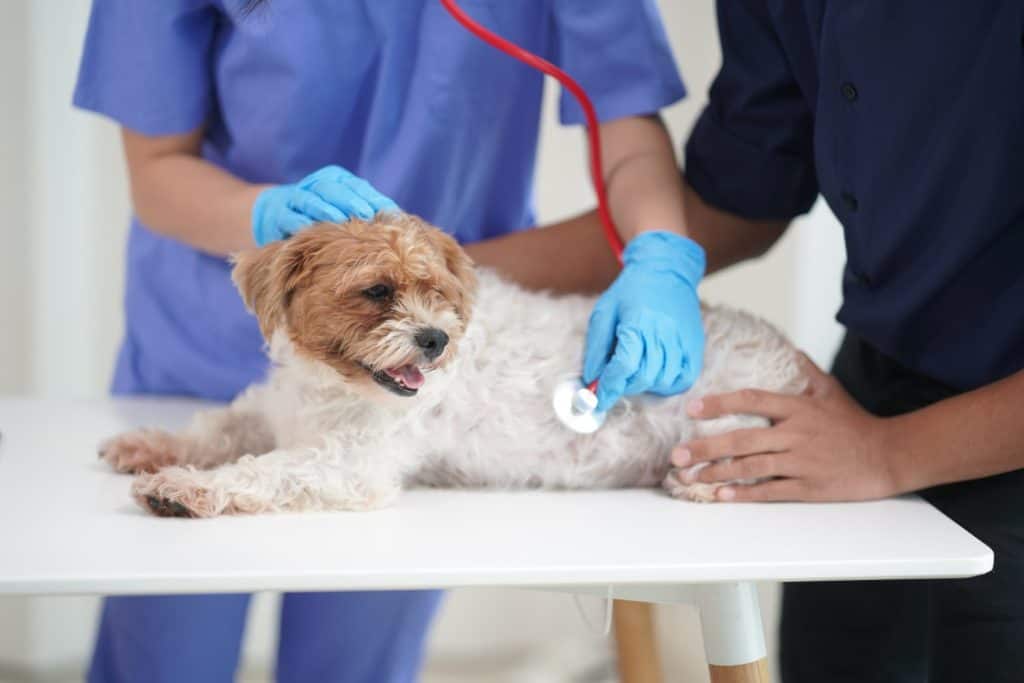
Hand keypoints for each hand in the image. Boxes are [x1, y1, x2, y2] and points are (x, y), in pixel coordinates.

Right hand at [251, 165, 398, 245]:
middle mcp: (315, 185)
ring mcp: (294, 198)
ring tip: (341, 220)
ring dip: (325, 210)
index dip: (373, 198)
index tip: (391, 213)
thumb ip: (366, 212)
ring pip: (310, 200)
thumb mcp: (342, 209)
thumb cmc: (321, 215)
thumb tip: (399, 223)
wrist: (275, 214)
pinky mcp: (277, 215)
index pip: (357, 186)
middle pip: (333, 188)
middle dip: (351, 200)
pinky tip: (312, 232)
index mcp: (335, 179)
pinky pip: (289, 217)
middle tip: (367, 214)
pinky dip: (300, 223)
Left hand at [584, 231, 705, 410]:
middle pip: (644, 376)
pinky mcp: (694, 345)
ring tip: (633, 375)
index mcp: (638, 322)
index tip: (599, 399)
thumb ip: (596, 347)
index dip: (609, 386)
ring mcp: (682, 340)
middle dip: (625, 386)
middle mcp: (663, 332)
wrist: (665, 270)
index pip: (624, 365)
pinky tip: (655, 378)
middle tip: (615, 382)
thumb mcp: (604, 312)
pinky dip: (668, 386)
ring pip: (664, 380)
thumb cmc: (631, 291)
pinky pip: (684, 378)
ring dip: (644, 386)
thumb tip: (591, 379)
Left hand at [671, 354, 896, 501]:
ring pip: (751, 467)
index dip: (719, 404)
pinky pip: (770, 490)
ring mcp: (802, 461)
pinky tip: (722, 495)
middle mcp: (796, 433)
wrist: (889, 455)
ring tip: (691, 477)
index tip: (692, 409)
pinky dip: (745, 494)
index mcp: (798, 408)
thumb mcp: (831, 390)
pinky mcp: (809, 487)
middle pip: (742, 439)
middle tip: (678, 454)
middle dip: (705, 448)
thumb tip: (786, 350)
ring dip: (717, 473)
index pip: (751, 400)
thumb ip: (804, 371)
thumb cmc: (855, 423)